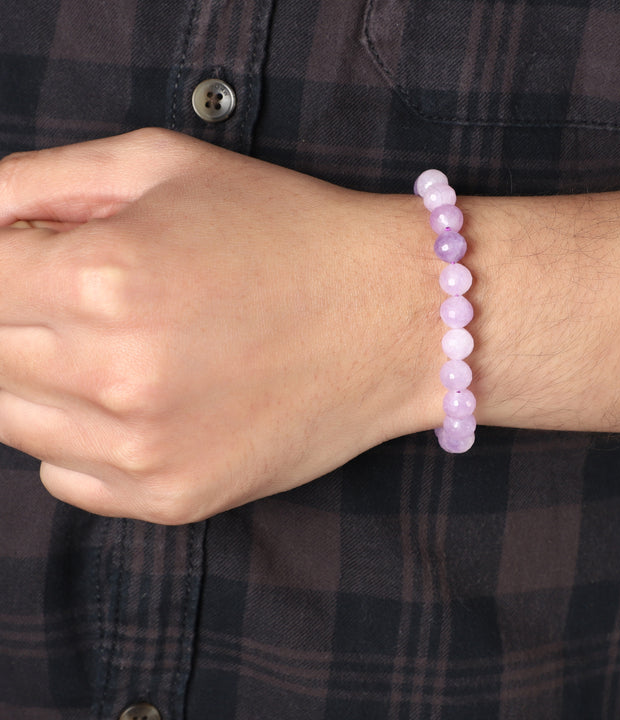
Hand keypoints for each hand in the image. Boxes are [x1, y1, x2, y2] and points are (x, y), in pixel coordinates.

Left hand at [0, 129, 438, 522]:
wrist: (394, 316)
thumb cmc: (288, 232)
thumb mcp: (164, 165)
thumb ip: (34, 181)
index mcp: (102, 278)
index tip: (30, 260)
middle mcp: (113, 375)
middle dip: (17, 316)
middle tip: (87, 296)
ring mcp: (143, 451)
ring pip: (15, 421)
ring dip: (45, 377)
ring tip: (124, 343)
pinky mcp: (173, 498)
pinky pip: (65, 476)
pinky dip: (81, 437)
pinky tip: (144, 398)